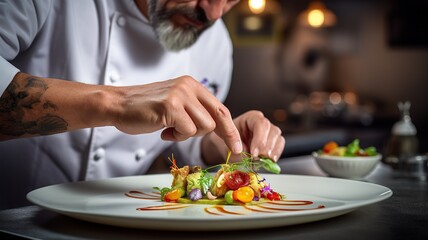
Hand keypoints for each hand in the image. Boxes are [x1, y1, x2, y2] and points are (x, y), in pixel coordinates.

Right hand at [113, 75, 242, 153]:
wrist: (118, 105)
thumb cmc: (146, 109)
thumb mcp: (175, 104)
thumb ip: (194, 111)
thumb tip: (216, 127)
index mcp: (192, 85)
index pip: (220, 108)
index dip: (230, 128)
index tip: (236, 145)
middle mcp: (188, 87)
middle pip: (218, 117)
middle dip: (226, 136)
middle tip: (231, 149)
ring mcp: (179, 95)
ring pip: (204, 126)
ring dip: (189, 135)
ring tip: (172, 130)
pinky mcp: (170, 106)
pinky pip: (187, 130)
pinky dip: (177, 136)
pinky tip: (163, 131)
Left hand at [202, 110, 285, 163]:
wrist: (229, 146)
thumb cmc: (228, 142)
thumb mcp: (227, 146)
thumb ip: (237, 150)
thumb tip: (248, 156)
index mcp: (250, 118)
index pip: (261, 124)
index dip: (260, 139)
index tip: (254, 153)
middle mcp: (262, 123)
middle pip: (273, 130)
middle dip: (266, 147)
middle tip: (259, 158)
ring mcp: (269, 132)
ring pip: (278, 138)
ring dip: (272, 151)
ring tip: (263, 161)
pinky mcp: (273, 141)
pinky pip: (280, 146)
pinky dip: (275, 154)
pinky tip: (268, 161)